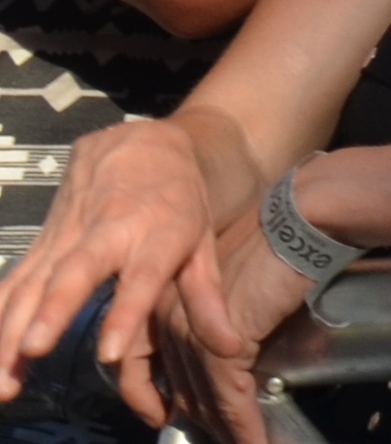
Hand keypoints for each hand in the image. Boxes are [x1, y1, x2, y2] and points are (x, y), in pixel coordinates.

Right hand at [0, 114, 229, 422]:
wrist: (148, 144)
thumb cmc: (182, 201)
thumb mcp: (204, 243)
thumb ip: (209, 299)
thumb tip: (231, 348)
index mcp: (159, 230)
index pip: (143, 275)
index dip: (127, 313)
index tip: (111, 354)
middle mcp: (109, 228)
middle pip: (78, 271)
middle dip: (53, 310)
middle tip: (33, 349)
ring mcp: (69, 231)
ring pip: (35, 281)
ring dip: (12, 330)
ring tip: (2, 383)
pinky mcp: (42, 237)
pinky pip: (15, 280)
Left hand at [138, 222, 306, 443]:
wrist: (300, 221)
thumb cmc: (277, 241)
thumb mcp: (233, 279)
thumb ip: (218, 315)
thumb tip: (231, 349)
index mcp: (163, 299)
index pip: (138, 362)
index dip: (146, 396)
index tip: (162, 414)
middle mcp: (167, 318)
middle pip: (175, 386)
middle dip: (196, 418)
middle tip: (218, 436)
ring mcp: (191, 333)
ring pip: (202, 398)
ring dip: (225, 430)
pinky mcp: (223, 345)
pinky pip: (230, 396)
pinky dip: (243, 425)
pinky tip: (255, 439)